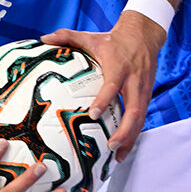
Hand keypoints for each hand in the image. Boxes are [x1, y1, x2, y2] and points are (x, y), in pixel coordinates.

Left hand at [40, 11, 165, 162]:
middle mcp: (133, 80)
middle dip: (124, 130)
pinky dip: (134, 134)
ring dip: (130, 138)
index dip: (104, 100)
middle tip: (110, 146)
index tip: (93, 114)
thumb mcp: (91, 36)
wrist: (143, 35)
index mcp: (118, 66)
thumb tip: (43, 38)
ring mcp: (143, 89)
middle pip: (134, 108)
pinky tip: (123, 149)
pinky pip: (142, 118)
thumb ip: (67, 36)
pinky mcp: (147, 95)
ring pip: (140, 118)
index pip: (112, 85)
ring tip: (117, 156)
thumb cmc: (112, 39)